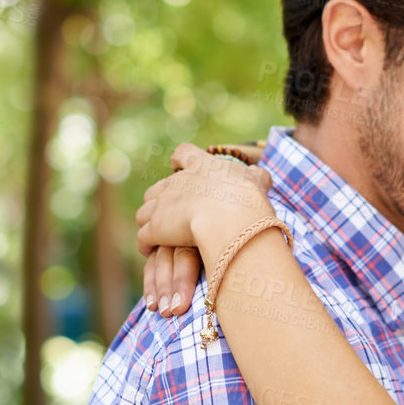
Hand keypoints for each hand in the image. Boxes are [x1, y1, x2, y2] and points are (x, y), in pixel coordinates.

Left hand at [136, 144, 273, 312]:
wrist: (230, 218)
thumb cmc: (246, 198)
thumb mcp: (257, 182)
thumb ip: (257, 177)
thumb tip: (259, 176)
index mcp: (201, 166)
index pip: (183, 153)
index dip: (180, 161)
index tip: (179, 166)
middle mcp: (176, 182)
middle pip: (157, 189)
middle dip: (160, 201)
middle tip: (171, 215)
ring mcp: (162, 205)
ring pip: (145, 212)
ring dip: (149, 224)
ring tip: (157, 237)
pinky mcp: (155, 228)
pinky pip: (143, 237)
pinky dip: (145, 244)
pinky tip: (150, 251)